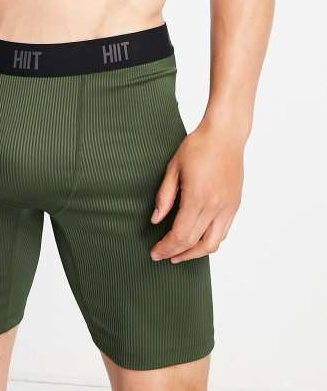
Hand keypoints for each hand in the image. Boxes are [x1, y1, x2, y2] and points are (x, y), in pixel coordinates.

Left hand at [150, 123, 243, 262]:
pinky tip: (197, 240)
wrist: (225, 134)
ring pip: (213, 244)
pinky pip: (223, 232)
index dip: (166, 247)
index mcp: (198, 197)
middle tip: (162, 256)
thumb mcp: (173, 168)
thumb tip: (156, 220)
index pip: (180, 235)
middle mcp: (216, 206)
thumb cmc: (198, 146)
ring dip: (194, 253)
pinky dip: (209, 242)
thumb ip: (164, 197)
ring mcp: (228, 207)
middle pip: (194, 243)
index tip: (156, 253)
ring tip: (179, 254)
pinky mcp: (235, 205)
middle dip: (176, 253)